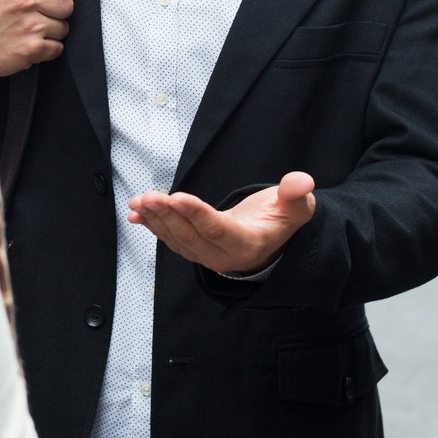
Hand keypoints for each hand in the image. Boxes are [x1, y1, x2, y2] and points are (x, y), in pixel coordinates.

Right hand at [0, 0, 72, 77]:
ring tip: (28, 25)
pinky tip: (27, 40)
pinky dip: (45, 48)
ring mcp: (28, 25)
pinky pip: (57, 48)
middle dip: (54, 10)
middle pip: (67, 5)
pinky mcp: (30, 49)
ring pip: (64, 28)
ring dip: (50, 30)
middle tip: (34, 11)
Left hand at [126, 172, 314, 273]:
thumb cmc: (283, 218)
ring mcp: (207, 256)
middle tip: (148, 197)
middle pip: (191, 237)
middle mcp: (224, 256)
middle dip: (168, 216)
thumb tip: (301, 181)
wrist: (272, 237)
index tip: (176, 197)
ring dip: (156, 220)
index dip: (196, 214)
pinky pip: (171, 240)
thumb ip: (297, 194)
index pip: (218, 230)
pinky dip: (153, 226)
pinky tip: (136, 214)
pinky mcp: (195, 250)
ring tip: (138, 202)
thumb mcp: (297, 207)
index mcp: (248, 244)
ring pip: (177, 239)